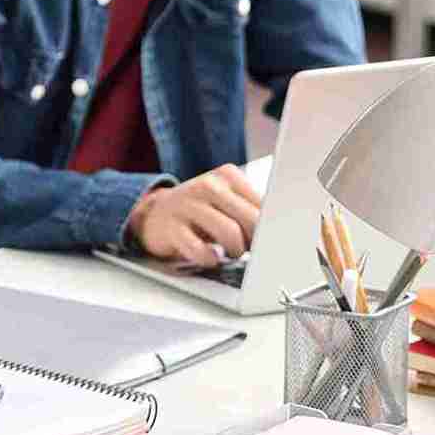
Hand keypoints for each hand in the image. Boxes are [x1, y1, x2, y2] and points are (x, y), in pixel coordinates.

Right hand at [126, 164, 262, 267]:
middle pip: (251, 219)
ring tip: (230, 252)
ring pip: (230, 233)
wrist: (154, 214)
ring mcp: (186, 204)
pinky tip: (209, 257)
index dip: (270, 228)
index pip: (265, 204)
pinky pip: (199, 249)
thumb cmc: (201, 212)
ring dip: (235, 251)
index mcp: (227, 175)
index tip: (270, 238)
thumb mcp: (227, 201)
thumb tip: (280, 232)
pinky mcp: (170, 227)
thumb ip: (252, 209)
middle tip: (248, 247)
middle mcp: (207, 185)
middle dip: (255, 241)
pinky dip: (209, 259)